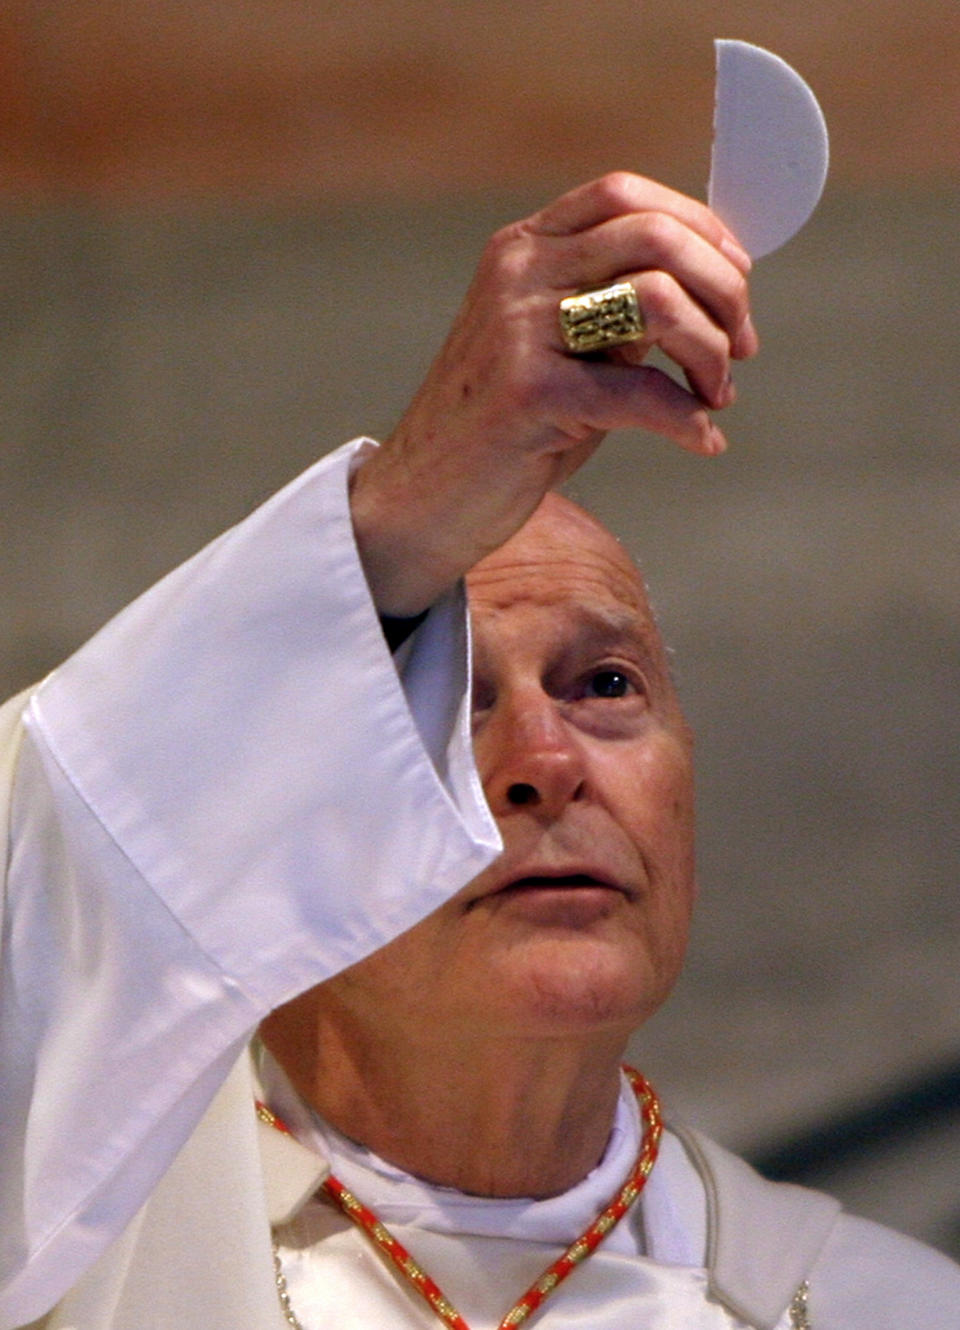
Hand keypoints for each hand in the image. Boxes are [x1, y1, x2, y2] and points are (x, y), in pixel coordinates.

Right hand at [350, 172, 756, 614]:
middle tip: (742, 346)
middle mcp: (518, 275)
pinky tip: (702, 440)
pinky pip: (642, 393)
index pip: (624, 195)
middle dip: (724, 291)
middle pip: (655, 237)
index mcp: (524, 250)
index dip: (699, 226)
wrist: (425, 499)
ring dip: (711, 349)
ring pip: (658, 299)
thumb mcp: (560, 348)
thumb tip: (717, 292)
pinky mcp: (529, 394)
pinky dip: (689, 420)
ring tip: (716, 393)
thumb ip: (617, 310)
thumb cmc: (507, 429)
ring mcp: (518, 330)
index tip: (737, 279)